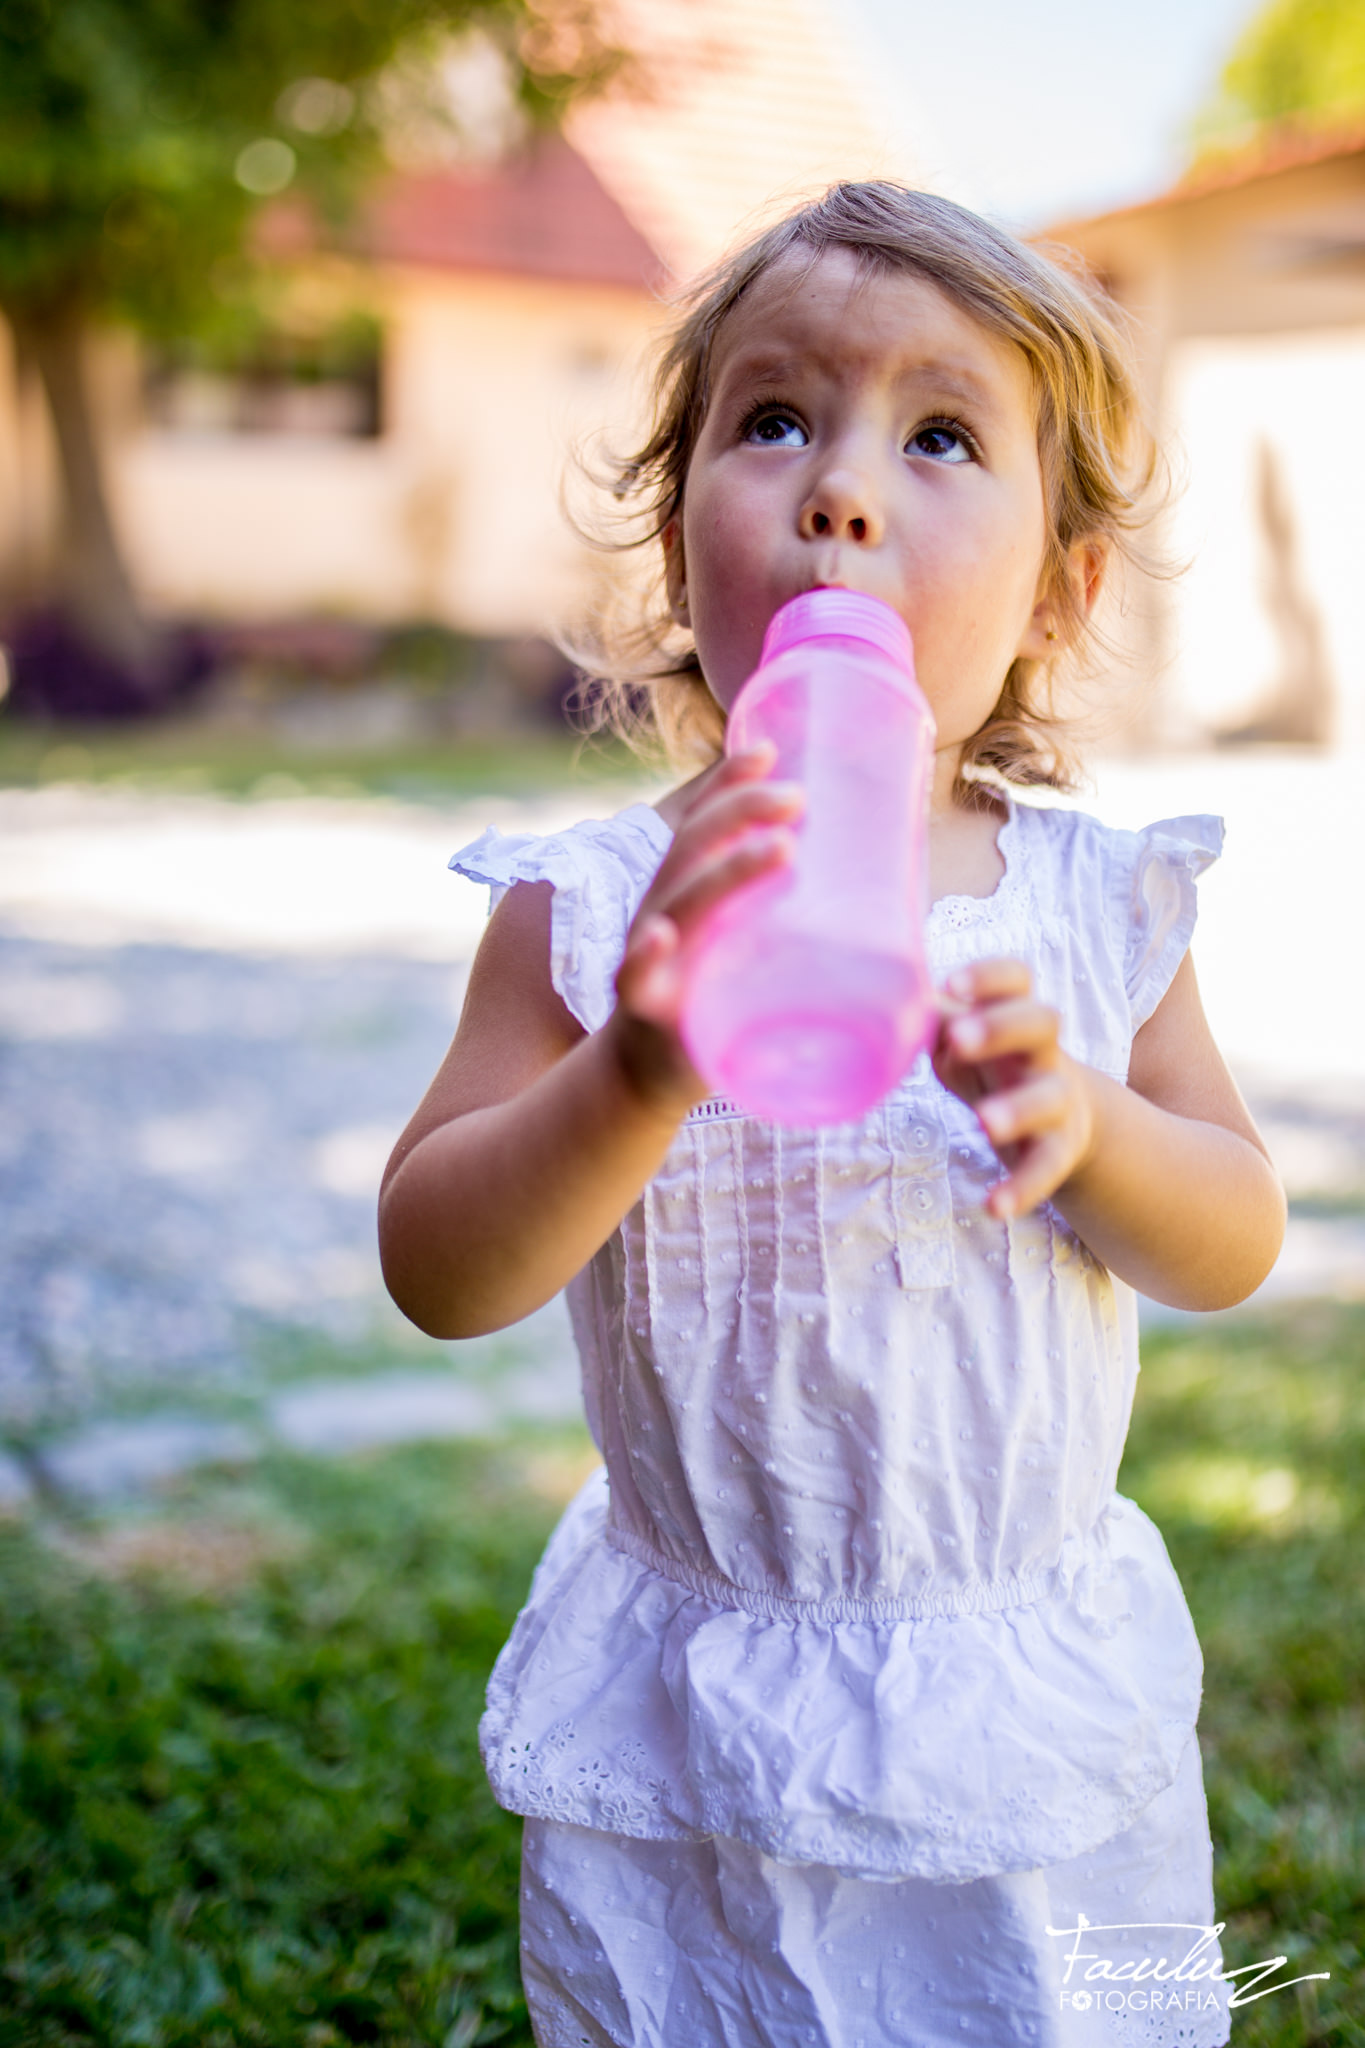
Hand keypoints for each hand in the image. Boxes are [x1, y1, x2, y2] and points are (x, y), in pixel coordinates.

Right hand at [608, 744, 802, 1112]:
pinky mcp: (645, 1011)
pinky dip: (646, 957)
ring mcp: (650, 958)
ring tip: (778, 848)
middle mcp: (661, 912)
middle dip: (742, 813)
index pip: (700, 824)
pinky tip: (661, 936)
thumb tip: (888, 889)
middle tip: (798, 799)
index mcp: (684, 891)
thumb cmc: (713, 1003)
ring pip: (678, 904)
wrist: (649, 1076)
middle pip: (693, 850)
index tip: (770, 751)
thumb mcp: (749, 950)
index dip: (728, 783)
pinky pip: (636, 979)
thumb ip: (792, 918)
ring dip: (725, 872)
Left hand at [933, 958, 1097, 1218]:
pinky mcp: (1060, 1150)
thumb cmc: (992, 1064)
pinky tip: (993, 1206)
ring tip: (984, 1122)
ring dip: (1017, 1108)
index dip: (989, 976)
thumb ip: (931, 1023)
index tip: (951, 985)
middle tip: (959, 1038)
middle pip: (1042, 1022)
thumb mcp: (964, 1041)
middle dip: (1000, 1027)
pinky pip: (1045, 1169)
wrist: (1063, 1118)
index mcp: (1016, 1015)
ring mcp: (1056, 1101)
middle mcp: (1044, 1051)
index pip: (1017, 979)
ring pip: (1047, 1098)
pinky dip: (1021, 1189)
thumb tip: (881, 1007)